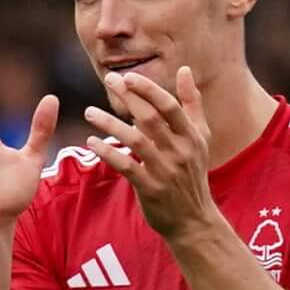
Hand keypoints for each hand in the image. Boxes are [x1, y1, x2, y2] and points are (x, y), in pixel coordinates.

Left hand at [82, 67, 215, 237]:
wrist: (193, 219)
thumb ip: (192, 103)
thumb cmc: (193, 173)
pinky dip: (108, 153)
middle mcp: (179, 151)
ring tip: (89, 112)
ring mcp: (164, 170)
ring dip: (109, 124)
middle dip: (127, 97)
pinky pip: (125, 166)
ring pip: (134, 140)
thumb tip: (185, 70)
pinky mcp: (150, 188)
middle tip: (108, 80)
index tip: (127, 76)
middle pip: (149, 118)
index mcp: (191, 136)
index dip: (148, 89)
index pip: (169, 106)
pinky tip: (92, 142)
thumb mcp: (200, 138)